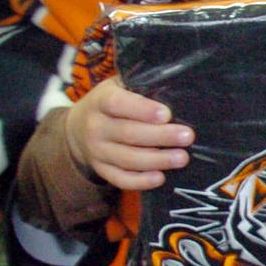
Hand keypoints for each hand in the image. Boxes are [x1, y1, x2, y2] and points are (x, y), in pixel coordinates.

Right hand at [65, 77, 194, 190]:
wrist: (77, 127)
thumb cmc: (112, 101)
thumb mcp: (119, 85)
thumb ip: (141, 84)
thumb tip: (178, 84)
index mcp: (101, 100)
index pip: (117, 104)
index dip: (142, 109)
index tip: (166, 114)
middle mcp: (95, 126)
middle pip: (128, 134)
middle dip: (161, 136)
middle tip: (188, 136)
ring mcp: (96, 151)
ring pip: (127, 159)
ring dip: (157, 160)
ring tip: (182, 158)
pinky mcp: (101, 170)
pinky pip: (120, 179)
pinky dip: (140, 181)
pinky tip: (160, 178)